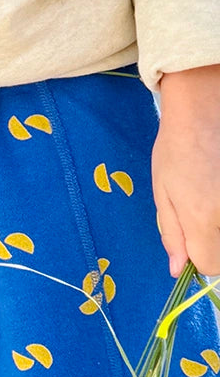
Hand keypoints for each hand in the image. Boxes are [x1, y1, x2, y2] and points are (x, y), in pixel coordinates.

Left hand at [153, 64, 219, 277]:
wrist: (204, 107)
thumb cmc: (177, 146)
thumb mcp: (162, 190)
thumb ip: (172, 233)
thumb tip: (178, 270)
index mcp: (202, 216)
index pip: (211, 266)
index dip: (200, 256)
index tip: (193, 237)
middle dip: (215, 240)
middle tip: (206, 207)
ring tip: (214, 192)